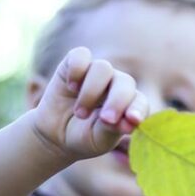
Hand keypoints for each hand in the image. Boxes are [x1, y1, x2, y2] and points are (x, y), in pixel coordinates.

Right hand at [31, 47, 148, 159]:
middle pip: (125, 81)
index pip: (140, 101)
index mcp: (128, 104)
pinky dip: (76, 70)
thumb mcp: (97, 140)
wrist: (54, 134)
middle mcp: (115, 84)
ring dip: (91, 92)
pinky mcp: (75, 64)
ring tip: (80, 113)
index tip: (133, 120)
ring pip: (103, 68)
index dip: (138, 108)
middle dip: (117, 100)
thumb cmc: (83, 138)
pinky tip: (71, 87)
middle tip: (106, 119)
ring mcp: (96, 73)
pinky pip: (80, 55)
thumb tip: (126, 122)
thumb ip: (112, 130)